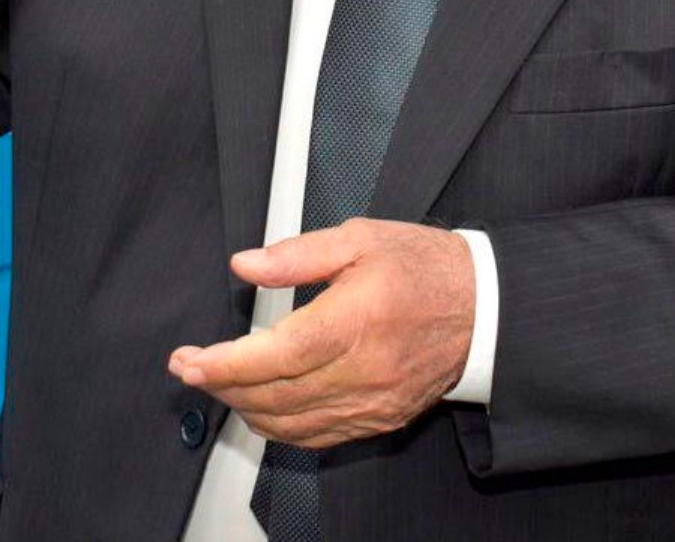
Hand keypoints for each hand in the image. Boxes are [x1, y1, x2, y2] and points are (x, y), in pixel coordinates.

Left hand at [166, 219, 473, 448]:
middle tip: (191, 368)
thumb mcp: (361, 238)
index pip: (278, 354)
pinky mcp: (380, 419)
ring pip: (291, 423)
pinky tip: (261, 406)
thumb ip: (298, 254)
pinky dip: (280, 427)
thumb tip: (246, 266)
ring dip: (245, 407)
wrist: (485, 308)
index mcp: (357, 319)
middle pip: (276, 395)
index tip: (190, 362)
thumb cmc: (424, 267)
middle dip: (222, 385)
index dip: (226, 364)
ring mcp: (372, 401)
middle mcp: (364, 369)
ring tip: (220, 382)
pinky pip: (317, 437)